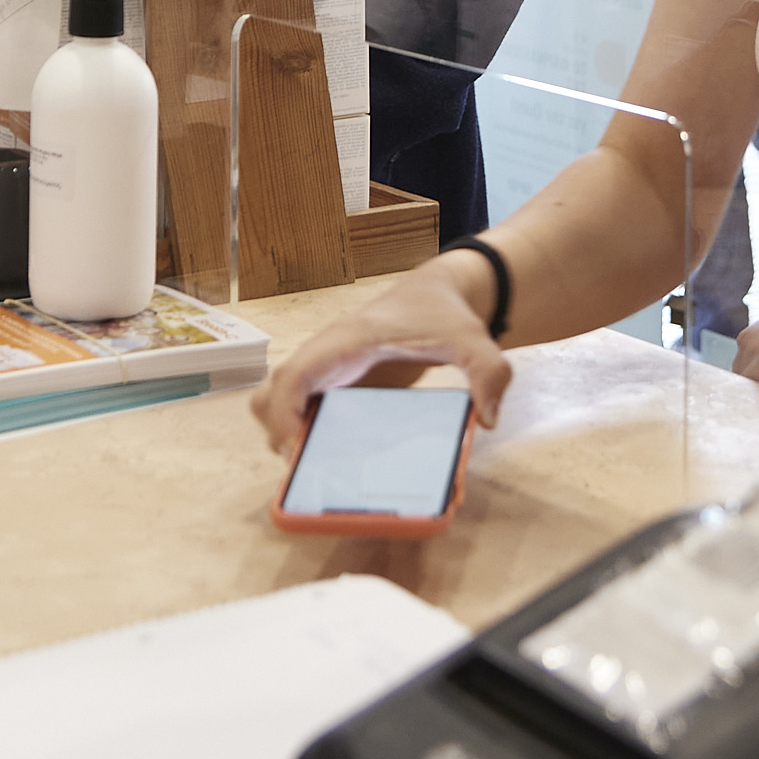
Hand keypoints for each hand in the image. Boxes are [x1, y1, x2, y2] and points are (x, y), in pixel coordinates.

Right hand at [249, 250, 515, 453]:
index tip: (294, 450)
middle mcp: (326, 353)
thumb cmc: (444, 314)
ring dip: (283, 432)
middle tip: (306, 465)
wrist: (436, 293)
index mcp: (347, 340)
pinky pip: (298, 407)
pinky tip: (331, 453)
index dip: (283, 414)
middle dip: (276, 430)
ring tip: (316, 462)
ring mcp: (326, 368)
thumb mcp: (474, 340)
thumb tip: (486, 419)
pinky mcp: (334, 381)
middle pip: (269, 391)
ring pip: (275, 399)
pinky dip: (299, 430)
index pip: (293, 374)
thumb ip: (489, 373)